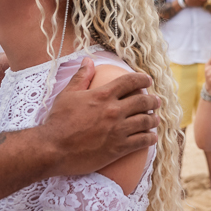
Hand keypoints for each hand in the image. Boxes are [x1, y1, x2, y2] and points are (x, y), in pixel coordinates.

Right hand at [40, 59, 160, 176]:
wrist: (53, 149)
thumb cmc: (58, 121)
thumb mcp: (68, 94)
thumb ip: (81, 77)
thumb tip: (88, 61)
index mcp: (103, 95)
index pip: (130, 81)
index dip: (142, 79)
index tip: (148, 80)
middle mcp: (114, 111)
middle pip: (143, 101)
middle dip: (153, 100)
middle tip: (157, 101)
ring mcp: (118, 130)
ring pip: (146, 121)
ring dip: (154, 119)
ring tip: (156, 119)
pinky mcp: (118, 148)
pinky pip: (142, 141)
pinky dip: (150, 138)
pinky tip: (152, 138)